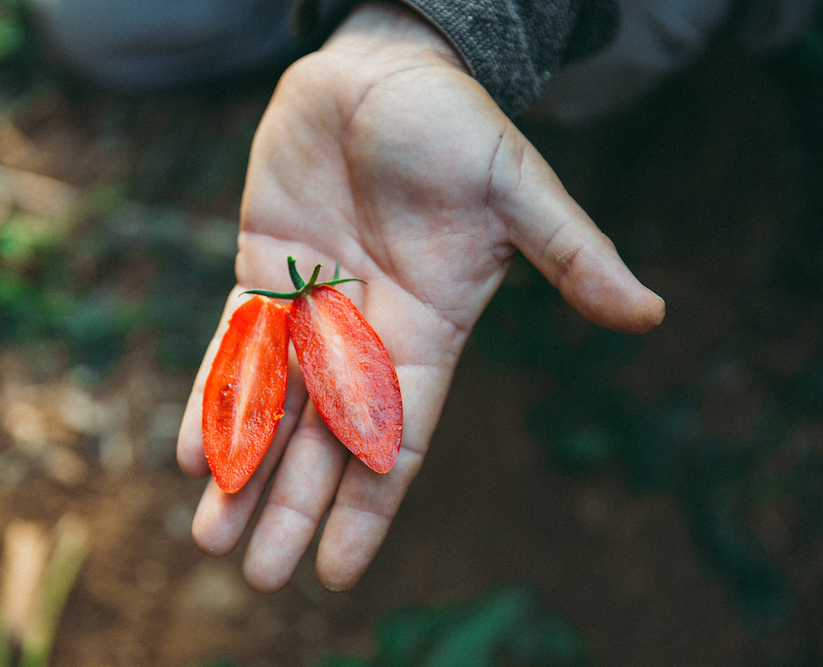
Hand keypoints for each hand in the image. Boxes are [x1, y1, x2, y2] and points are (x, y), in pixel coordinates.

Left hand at [177, 1, 664, 592]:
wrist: (387, 68)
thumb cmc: (458, 124)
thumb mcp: (520, 189)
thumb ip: (572, 254)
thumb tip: (651, 314)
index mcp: (429, 331)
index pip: (398, 438)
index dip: (366, 506)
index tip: (334, 571)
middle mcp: (366, 332)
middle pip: (325, 440)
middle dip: (290, 504)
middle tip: (253, 576)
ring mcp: (311, 304)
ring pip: (272, 403)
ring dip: (242, 468)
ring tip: (208, 536)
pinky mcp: (265, 269)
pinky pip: (235, 344)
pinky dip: (215, 394)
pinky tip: (192, 450)